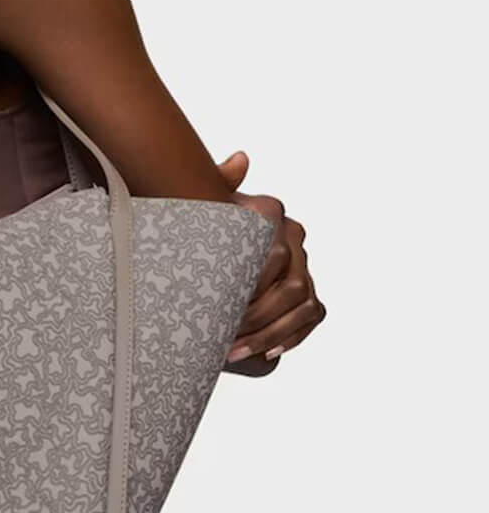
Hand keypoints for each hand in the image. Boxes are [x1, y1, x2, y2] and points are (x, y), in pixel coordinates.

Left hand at [214, 150, 326, 375]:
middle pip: (293, 287)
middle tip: (225, 335)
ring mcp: (306, 266)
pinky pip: (311, 317)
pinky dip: (292, 337)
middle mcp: (297, 239)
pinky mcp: (309, 294)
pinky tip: (267, 353)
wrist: (204, 244)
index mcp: (274, 216)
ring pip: (303, 305)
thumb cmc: (201, 223)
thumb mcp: (201, 204)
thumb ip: (218, 181)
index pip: (275, 256)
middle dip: (259, 317)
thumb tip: (240, 159)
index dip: (252, 285)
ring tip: (235, 351)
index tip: (224, 305)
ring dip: (271, 333)